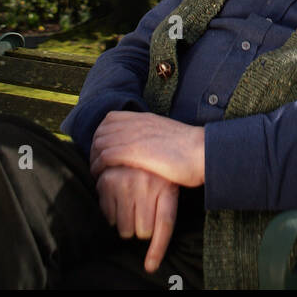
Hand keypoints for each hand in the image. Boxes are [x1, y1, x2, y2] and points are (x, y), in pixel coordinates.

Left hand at [90, 110, 205, 188]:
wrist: (201, 151)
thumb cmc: (190, 149)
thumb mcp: (167, 135)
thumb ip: (152, 136)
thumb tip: (146, 146)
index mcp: (144, 118)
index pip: (110, 119)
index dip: (102, 134)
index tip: (103, 151)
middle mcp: (136, 123)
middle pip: (101, 130)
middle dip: (94, 147)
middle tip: (97, 165)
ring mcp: (134, 136)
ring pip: (100, 143)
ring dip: (94, 159)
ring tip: (98, 174)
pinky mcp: (134, 151)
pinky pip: (106, 156)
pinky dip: (99, 167)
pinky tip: (102, 178)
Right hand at [95, 165, 179, 272]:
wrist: (139, 142)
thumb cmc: (155, 173)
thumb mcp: (168, 184)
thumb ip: (164, 211)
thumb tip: (152, 259)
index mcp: (166, 188)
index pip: (164, 224)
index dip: (157, 248)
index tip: (150, 266)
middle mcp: (146, 185)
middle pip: (143, 231)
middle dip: (142, 226)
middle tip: (144, 208)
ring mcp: (125, 183)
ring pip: (124, 228)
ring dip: (126, 222)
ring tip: (130, 202)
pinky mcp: (107, 182)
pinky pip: (108, 217)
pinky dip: (112, 213)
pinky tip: (118, 196)